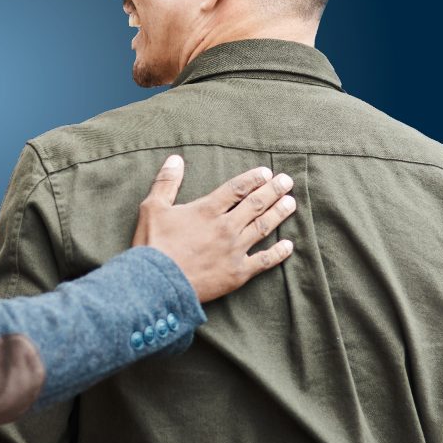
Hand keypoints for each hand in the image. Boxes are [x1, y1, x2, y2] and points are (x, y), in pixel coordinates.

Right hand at [132, 155, 295, 302]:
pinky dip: (278, 253)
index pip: (236, 188)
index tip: (266, 172)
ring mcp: (234, 250)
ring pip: (263, 227)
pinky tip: (288, 245)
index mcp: (207, 210)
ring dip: (279, 213)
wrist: (157, 283)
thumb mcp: (152, 207)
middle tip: (287, 181)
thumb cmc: (153, 245)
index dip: (253, 178)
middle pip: (255, 204)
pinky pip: (264, 261)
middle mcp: (226, 227)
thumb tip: (175, 159)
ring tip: (291, 203)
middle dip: (273, 190)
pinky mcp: (237, 273)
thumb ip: (166, 182)